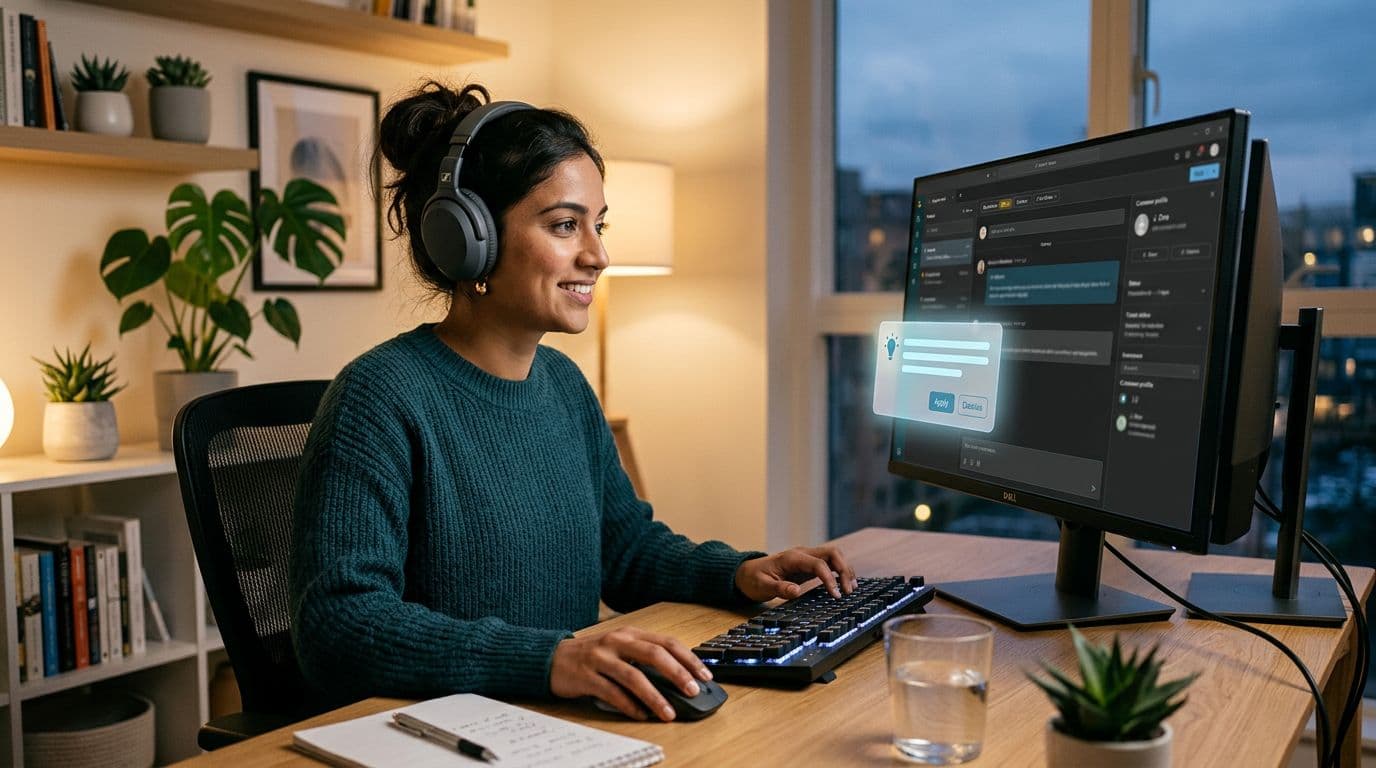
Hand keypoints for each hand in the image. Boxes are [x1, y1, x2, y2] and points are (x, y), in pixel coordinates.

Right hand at [549, 627, 712, 721]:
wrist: (552, 657)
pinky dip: (629, 705)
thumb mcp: (619, 648)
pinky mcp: (586, 676)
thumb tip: (678, 677)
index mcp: (629, 633)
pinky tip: (640, 715)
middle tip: (693, 691)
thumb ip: (643, 657)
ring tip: (668, 712)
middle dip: (678, 674)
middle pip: (654, 655)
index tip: (705, 675)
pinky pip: (612, 693)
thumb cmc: (591, 655)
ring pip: (634, 676)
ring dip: (655, 696)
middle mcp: (617, 642)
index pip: (666, 642)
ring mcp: (601, 658)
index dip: (688, 658)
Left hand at [734, 545, 857, 601]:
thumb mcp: (762, 587)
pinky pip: (830, 563)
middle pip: (832, 553)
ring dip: (845, 569)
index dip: (830, 579)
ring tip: (851, 589)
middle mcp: (802, 553)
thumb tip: (796, 591)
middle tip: (849, 591)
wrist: (747, 573)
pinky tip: (844, 584)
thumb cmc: (754, 580)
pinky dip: (840, 571)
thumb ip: (779, 588)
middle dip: (845, 569)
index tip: (836, 595)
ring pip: (834, 556)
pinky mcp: (809, 564)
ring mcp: (807, 557)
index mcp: (792, 558)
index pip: (818, 564)